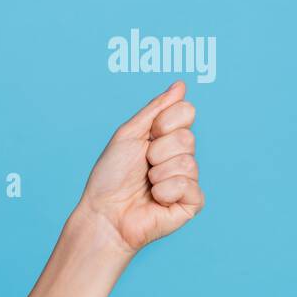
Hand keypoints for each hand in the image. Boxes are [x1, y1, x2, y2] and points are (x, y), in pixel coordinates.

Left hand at [76, 80, 205, 254]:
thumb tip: (181, 84)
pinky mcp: (192, 202)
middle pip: (187, 137)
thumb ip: (155, 109)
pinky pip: (188, 185)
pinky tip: (156, 200)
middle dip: (156, 152)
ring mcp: (188, 179)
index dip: (164, 123)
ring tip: (146, 185)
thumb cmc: (111, 176)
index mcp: (167, 137)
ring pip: (187, 162)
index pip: (186, 112)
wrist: (104, 212)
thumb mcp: (129, 134)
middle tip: (142, 166)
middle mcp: (181, 155)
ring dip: (158, 173)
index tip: (146, 137)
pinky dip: (165, 191)